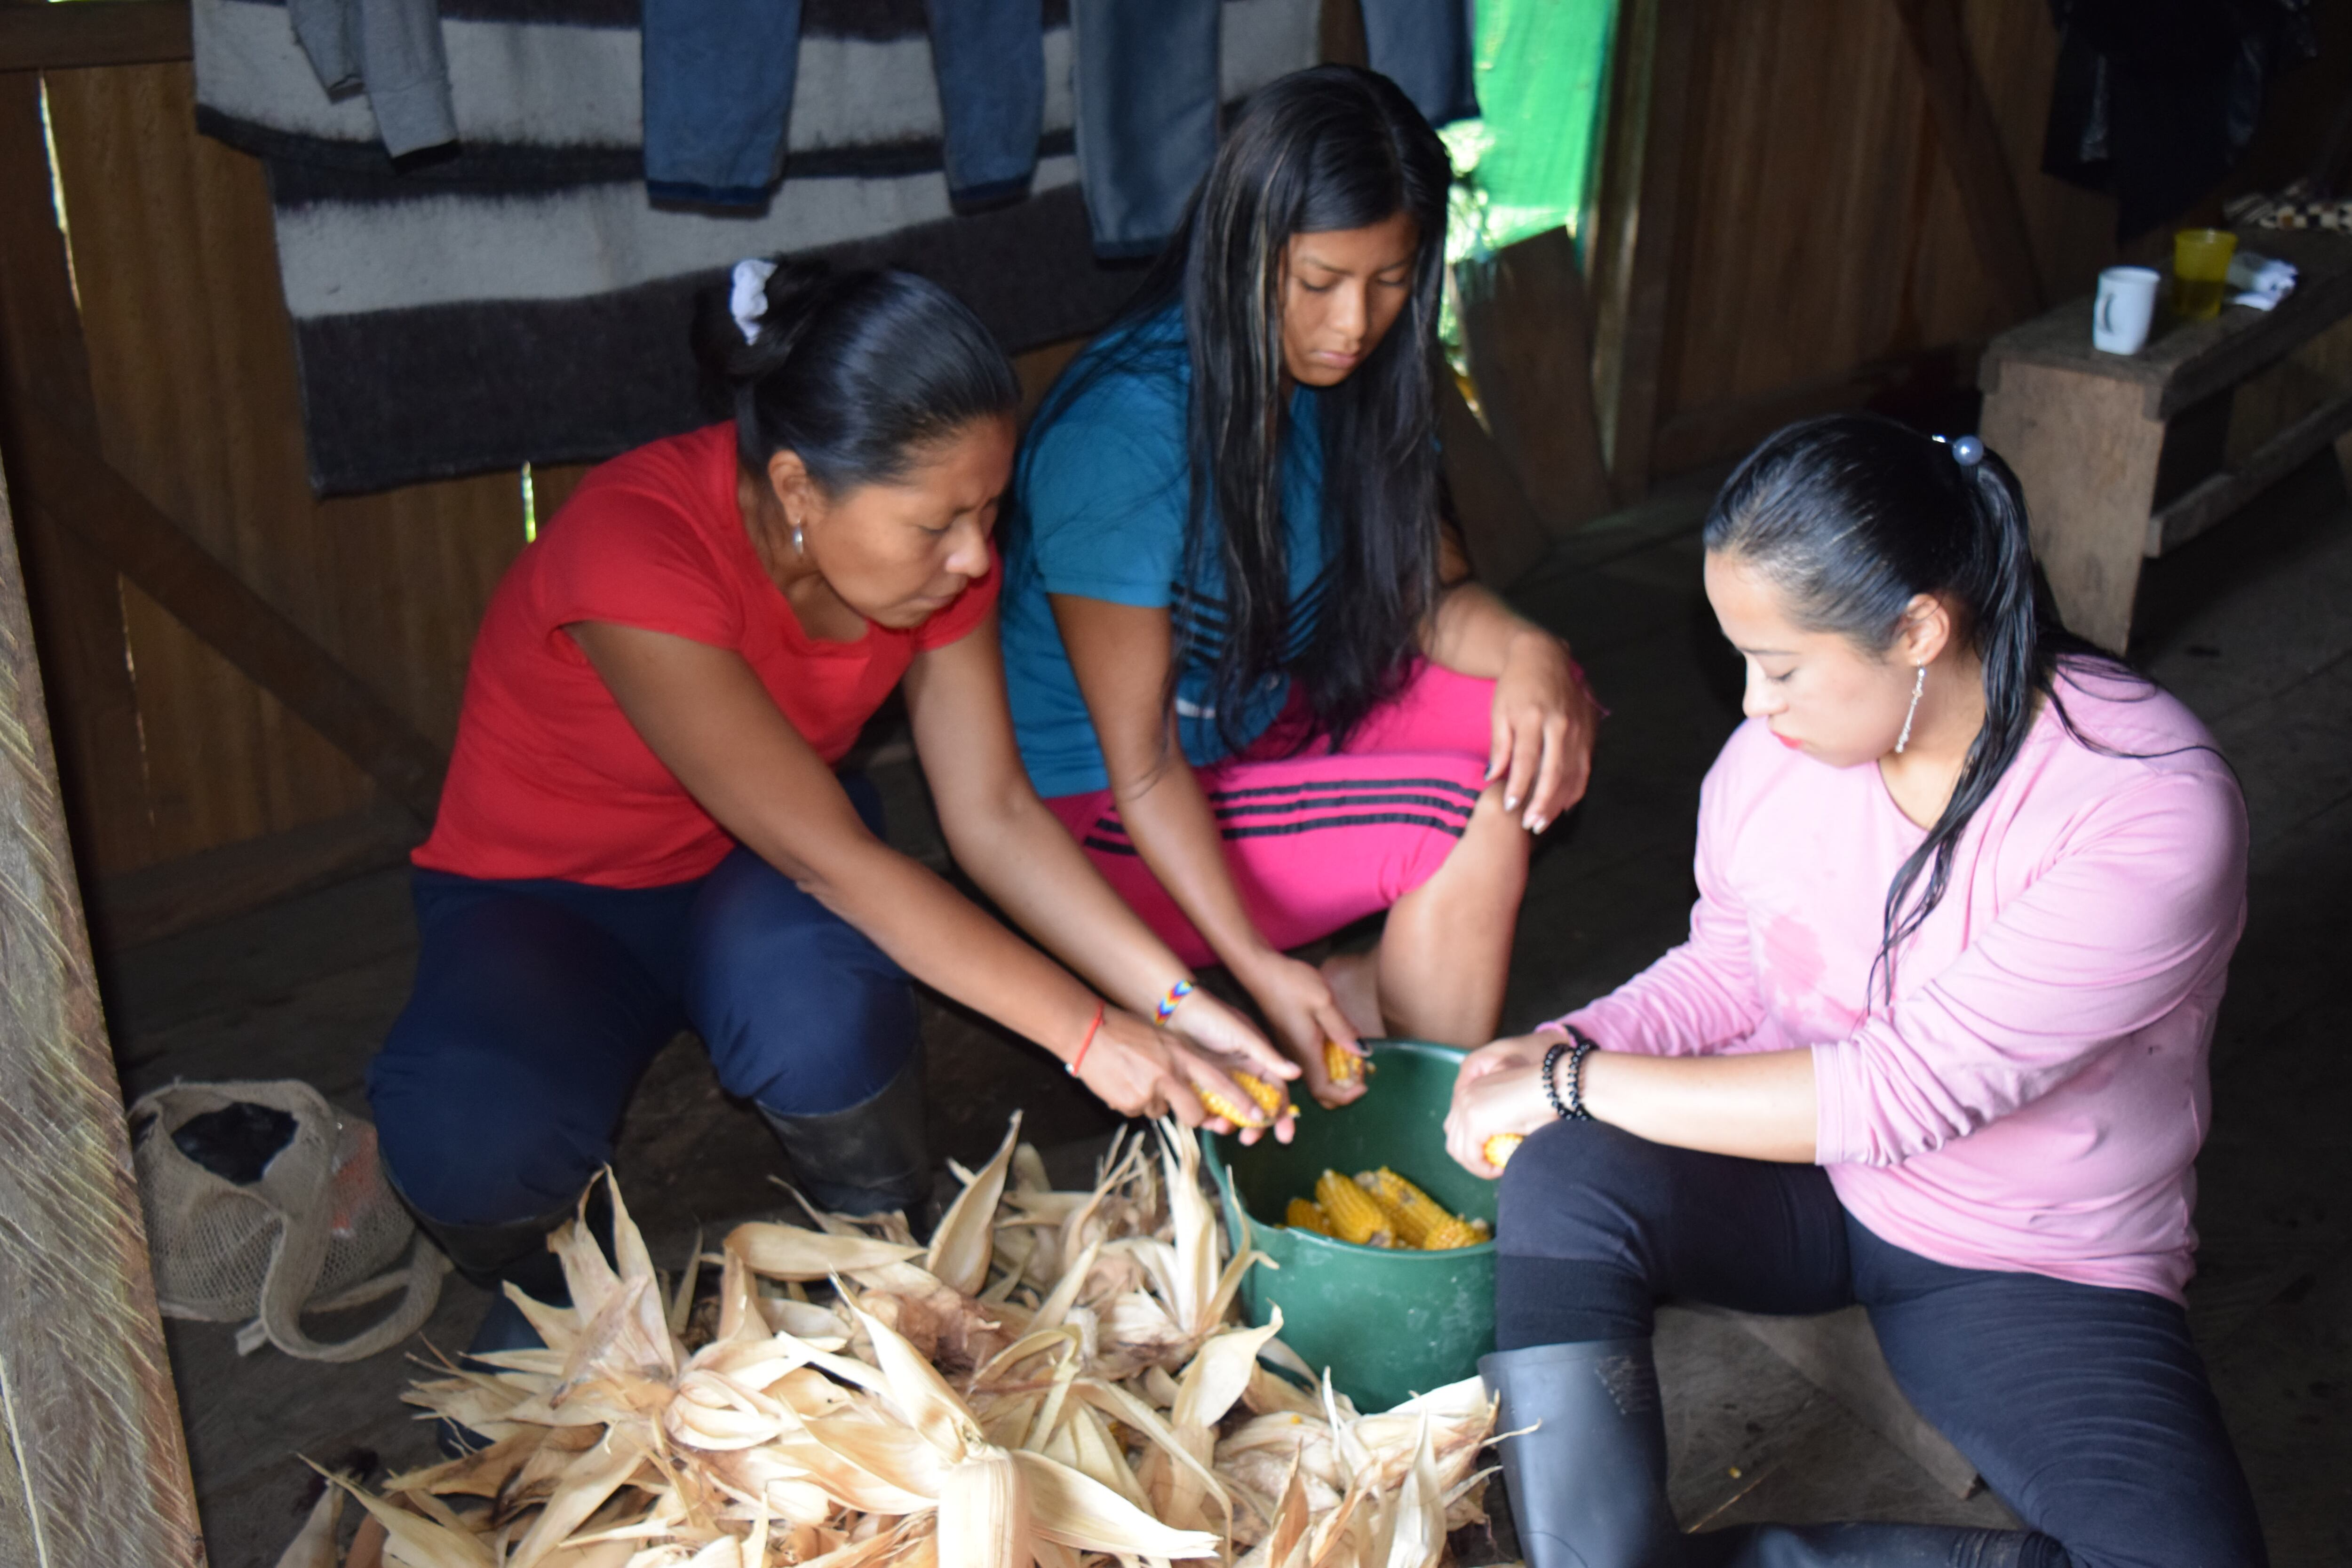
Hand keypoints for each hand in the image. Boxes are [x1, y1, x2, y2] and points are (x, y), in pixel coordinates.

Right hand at [1071, 1007, 1266, 1134]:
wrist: (1088, 1030)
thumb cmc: (1127, 1030)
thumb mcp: (1165, 1040)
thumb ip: (1184, 1061)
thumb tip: (1197, 1086)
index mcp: (1183, 1055)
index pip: (1220, 1083)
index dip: (1242, 1102)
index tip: (1260, 1118)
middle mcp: (1170, 1075)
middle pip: (1195, 1114)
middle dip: (1193, 1117)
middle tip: (1179, 1104)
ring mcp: (1149, 1091)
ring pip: (1162, 1112)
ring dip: (1152, 1101)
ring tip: (1135, 1076)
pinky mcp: (1130, 1104)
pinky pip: (1138, 1112)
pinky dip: (1131, 1101)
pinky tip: (1120, 1081)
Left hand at [1162, 989, 1299, 1145]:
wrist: (1174, 1009)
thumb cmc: (1212, 1017)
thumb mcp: (1243, 1036)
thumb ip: (1268, 1056)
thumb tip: (1297, 1074)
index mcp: (1257, 1061)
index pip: (1277, 1091)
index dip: (1282, 1113)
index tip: (1284, 1134)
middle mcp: (1241, 1073)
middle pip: (1256, 1106)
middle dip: (1257, 1126)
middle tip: (1250, 1140)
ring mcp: (1221, 1079)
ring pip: (1233, 1110)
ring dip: (1232, 1124)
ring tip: (1223, 1129)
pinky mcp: (1200, 1083)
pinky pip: (1210, 1107)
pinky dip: (1210, 1117)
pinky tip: (1207, 1122)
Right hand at [1241, 953, 1366, 1109]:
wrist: (1260, 970)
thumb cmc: (1291, 982)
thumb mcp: (1323, 1001)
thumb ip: (1343, 1029)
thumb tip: (1363, 1053)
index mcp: (1305, 1052)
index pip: (1324, 1091)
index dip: (1345, 1096)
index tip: (1364, 1084)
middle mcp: (1296, 1056)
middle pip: (1319, 1091)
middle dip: (1342, 1091)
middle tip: (1361, 1072)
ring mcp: (1291, 1049)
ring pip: (1315, 1077)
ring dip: (1335, 1077)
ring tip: (1354, 1060)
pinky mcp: (1290, 1040)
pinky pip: (1310, 1063)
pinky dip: (1328, 1063)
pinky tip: (1338, 1045)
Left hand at [1443, 1032, 1559, 1177]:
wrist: (1552, 1087)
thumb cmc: (1543, 1099)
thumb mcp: (1513, 1111)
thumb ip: (1497, 1123)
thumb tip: (1493, 1148)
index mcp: (1471, 1090)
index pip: (1457, 1125)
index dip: (1470, 1146)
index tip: (1492, 1158)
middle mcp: (1463, 1096)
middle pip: (1453, 1138)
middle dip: (1470, 1158)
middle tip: (1493, 1168)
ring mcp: (1466, 1108)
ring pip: (1458, 1150)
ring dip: (1476, 1166)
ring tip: (1497, 1170)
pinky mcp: (1474, 1121)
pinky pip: (1471, 1156)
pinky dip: (1483, 1168)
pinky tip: (1500, 1170)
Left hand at [1489, 632, 1598, 833]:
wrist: (1543, 656)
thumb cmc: (1515, 686)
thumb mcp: (1499, 711)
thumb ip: (1499, 745)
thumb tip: (1492, 777)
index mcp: (1533, 716)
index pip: (1527, 759)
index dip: (1519, 786)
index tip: (1510, 808)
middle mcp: (1560, 724)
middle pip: (1553, 770)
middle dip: (1542, 801)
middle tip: (1530, 825)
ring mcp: (1578, 728)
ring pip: (1572, 772)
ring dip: (1559, 801)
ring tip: (1543, 822)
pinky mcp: (1589, 731)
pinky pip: (1584, 767)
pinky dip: (1575, 789)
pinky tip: (1564, 806)